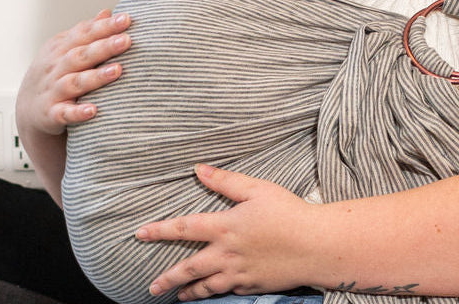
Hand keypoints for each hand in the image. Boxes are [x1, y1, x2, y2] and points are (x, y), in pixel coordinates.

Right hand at [16, 9, 131, 135]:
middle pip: (81, 55)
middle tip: (126, 40)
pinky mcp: (51, 114)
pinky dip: (77, 112)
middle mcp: (55, 67)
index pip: (83, 34)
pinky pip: (64, 113)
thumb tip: (107, 12)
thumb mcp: (65, 50)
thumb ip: (86, 33)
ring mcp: (53, 91)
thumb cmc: (54, 74)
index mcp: (60, 48)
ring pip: (75, 82)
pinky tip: (93, 111)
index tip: (126, 19)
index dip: (104, 26)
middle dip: (104, 47)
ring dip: (96, 77)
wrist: (28, 109)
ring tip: (117, 70)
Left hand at [136, 165, 318, 300]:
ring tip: (176, 296)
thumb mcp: (257, 189)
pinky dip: (218, 293)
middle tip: (152, 286)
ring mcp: (240, 274)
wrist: (318, 245)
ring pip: (207, 287)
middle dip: (168, 278)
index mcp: (225, 227)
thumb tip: (198, 169)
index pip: (184, 228)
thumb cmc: (290, 213)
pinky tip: (214, 293)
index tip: (140, 233)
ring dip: (189, 292)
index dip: (160, 230)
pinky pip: (231, 292)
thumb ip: (225, 181)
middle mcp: (227, 254)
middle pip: (189, 269)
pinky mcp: (254, 286)